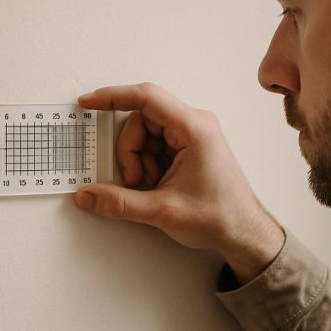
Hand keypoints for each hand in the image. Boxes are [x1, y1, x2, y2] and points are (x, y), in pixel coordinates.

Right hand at [73, 82, 285, 284]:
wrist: (244, 233)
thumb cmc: (220, 217)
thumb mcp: (163, 211)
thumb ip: (120, 203)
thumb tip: (86, 195)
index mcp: (194, 129)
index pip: (146, 98)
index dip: (112, 97)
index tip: (88, 102)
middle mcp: (193, 125)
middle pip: (140, 121)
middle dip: (130, 153)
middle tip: (136, 182)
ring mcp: (191, 136)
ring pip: (144, 136)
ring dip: (138, 163)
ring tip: (152, 188)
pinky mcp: (187, 148)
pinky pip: (153, 148)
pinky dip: (147, 167)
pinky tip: (157, 187)